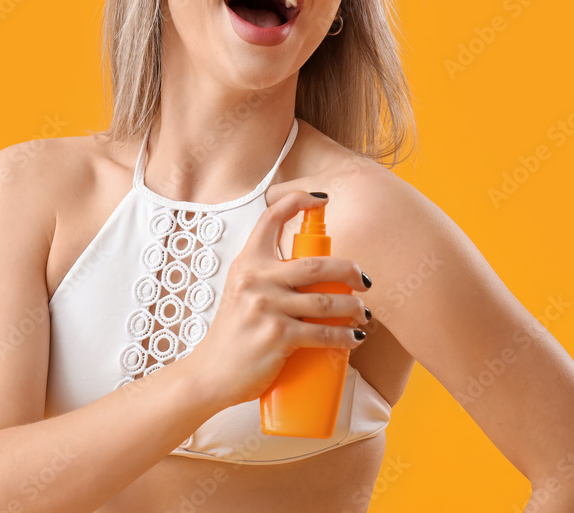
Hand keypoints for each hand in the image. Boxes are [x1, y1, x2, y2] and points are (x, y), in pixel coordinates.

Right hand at [183, 191, 370, 410]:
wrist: (210, 374)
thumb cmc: (234, 334)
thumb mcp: (242, 291)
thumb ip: (269, 275)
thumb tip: (315, 270)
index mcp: (248, 263)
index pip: (271, 218)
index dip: (297, 201)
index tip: (321, 200)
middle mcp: (256, 280)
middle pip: (317, 264)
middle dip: (350, 270)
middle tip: (364, 281)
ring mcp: (266, 307)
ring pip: (327, 302)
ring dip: (354, 307)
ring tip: (363, 313)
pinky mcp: (277, 336)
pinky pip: (323, 333)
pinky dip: (345, 336)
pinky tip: (355, 338)